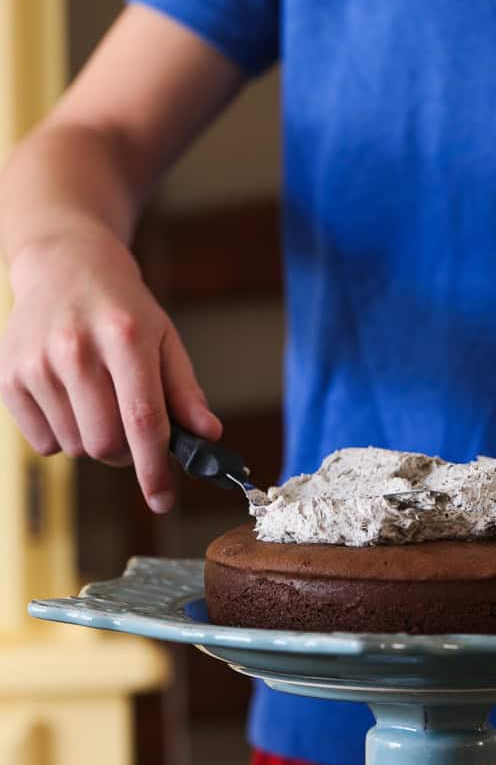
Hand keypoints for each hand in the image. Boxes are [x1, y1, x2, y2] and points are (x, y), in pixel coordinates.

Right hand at [0, 229, 221, 511]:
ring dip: (96, 441)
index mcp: (124, 337)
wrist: (64, 264)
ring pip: (76, 447)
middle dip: (128, 454)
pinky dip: (63, 436)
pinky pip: (43, 444)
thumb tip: (207, 436)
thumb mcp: (165, 337)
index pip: (143, 421)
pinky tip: (69, 399)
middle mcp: (76, 350)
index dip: (155, 469)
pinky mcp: (9, 376)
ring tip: (99, 402)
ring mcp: (37, 363)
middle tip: (134, 432)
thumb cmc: (122, 307)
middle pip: (106, 443)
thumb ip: (184, 391)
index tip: (163, 500)